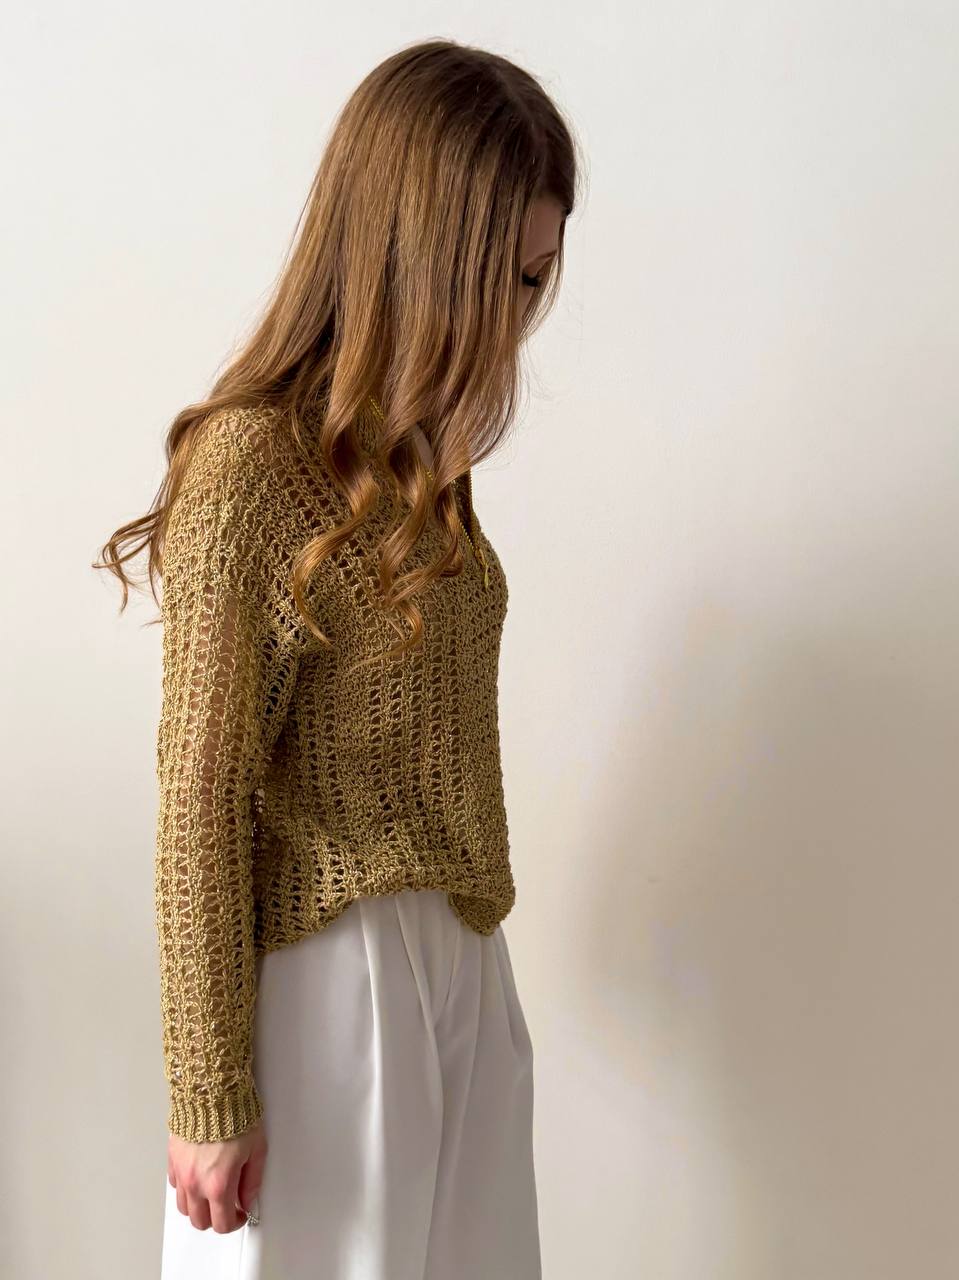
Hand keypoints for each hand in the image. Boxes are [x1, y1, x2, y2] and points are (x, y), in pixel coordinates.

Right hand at [167, 1117, 267, 1232]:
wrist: (212, 1091)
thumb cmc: (235, 1115)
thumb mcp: (257, 1149)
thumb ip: (252, 1181)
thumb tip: (247, 1199)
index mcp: (218, 1185)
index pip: (222, 1223)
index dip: (235, 1223)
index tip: (240, 1214)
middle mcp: (196, 1183)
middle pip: (199, 1221)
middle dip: (215, 1218)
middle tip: (227, 1206)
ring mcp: (181, 1172)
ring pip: (184, 1207)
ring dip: (198, 1206)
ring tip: (211, 1192)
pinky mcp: (172, 1159)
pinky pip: (175, 1185)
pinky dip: (185, 1187)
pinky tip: (198, 1175)